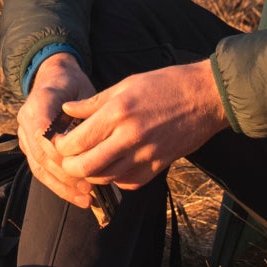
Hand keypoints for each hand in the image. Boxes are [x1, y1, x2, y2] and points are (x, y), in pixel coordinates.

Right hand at [18, 52, 99, 208]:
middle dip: (65, 175)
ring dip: (63, 186)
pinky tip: (78, 197)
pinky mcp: (30, 149)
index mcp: (38, 102)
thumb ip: (87, 113)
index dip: (60, 151)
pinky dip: (59, 186)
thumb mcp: (83, 90)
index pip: (43, 133)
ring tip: (86, 198)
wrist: (54, 79)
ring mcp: (25, 136)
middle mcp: (26, 120)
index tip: (83, 163)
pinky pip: (40, 171)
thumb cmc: (73, 86)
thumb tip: (96, 140)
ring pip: (39, 167)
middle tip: (90, 187)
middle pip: (41, 155)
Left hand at [52, 63, 226, 192]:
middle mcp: (130, 137)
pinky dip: (115, 178)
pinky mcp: (160, 166)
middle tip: (68, 159)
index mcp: (118, 113)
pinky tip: (112, 166)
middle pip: (86, 168)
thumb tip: (66, 110)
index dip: (61, 147)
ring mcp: (147, 155)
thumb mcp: (126, 84)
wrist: (207, 97)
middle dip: (70, 167)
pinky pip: (129, 182)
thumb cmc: (166, 84)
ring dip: (91, 174)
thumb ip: (93, 102)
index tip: (59, 142)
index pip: (76, 142)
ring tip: (87, 162)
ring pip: (106, 178)